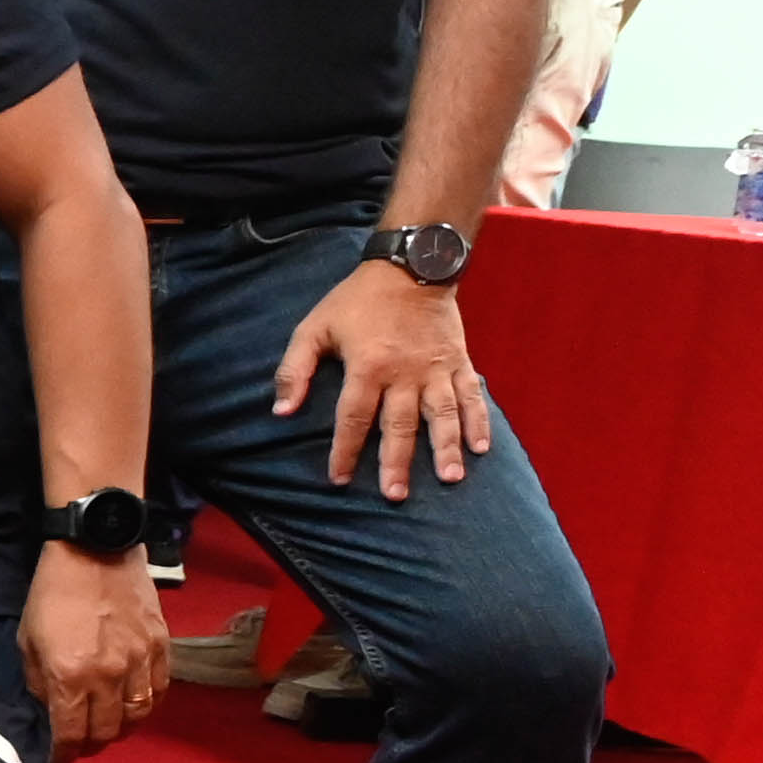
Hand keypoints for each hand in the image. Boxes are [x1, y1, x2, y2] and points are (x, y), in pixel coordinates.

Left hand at [23, 545, 166, 759]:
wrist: (94, 550)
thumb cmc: (53, 594)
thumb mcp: (28, 641)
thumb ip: (39, 683)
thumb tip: (51, 711)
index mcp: (70, 676)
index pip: (69, 735)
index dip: (61, 757)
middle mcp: (108, 675)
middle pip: (106, 732)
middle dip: (90, 746)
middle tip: (80, 745)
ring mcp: (139, 662)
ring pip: (137, 717)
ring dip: (121, 731)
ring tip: (108, 729)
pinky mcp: (160, 646)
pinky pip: (159, 691)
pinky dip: (147, 707)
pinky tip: (134, 707)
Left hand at [271, 257, 493, 501]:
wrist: (411, 266)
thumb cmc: (356, 301)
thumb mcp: (314, 328)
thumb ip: (294, 369)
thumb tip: (280, 412)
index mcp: (368, 366)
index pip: (353, 418)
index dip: (344, 450)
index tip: (339, 479)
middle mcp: (405, 373)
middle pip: (400, 425)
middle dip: (397, 462)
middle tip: (395, 495)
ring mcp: (436, 368)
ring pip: (443, 415)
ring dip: (446, 448)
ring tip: (450, 479)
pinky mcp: (459, 361)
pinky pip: (471, 395)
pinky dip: (478, 421)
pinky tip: (481, 448)